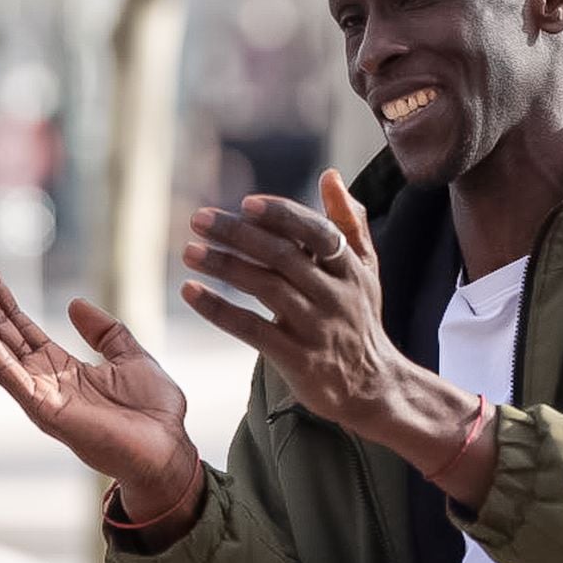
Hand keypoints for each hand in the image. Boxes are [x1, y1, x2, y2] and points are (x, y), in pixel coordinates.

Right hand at [0, 244, 197, 515]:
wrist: (168, 448)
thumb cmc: (153, 411)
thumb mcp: (130, 356)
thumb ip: (103, 331)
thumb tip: (74, 303)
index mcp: (58, 366)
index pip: (17, 322)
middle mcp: (40, 379)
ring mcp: (38, 394)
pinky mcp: (43, 410)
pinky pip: (7, 374)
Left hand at [180, 171, 501, 506]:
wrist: (373, 387)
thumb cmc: (360, 319)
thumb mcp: (364, 270)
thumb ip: (348, 223)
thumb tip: (330, 176)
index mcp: (350, 268)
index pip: (316, 232)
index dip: (282, 216)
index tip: (246, 203)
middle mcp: (336, 295)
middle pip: (283, 256)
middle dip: (238, 234)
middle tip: (199, 219)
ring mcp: (317, 328)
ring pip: (266, 288)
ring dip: (224, 266)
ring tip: (190, 252)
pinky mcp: (298, 359)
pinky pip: (252, 330)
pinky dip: (219, 310)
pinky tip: (191, 293)